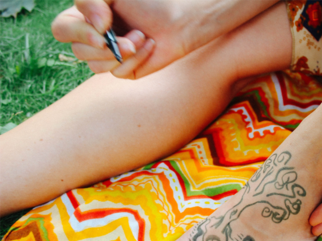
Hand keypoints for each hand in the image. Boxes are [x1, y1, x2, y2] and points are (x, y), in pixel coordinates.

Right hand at [51, 0, 258, 78]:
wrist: (180, 17)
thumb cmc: (147, 1)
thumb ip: (91, 1)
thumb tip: (97, 28)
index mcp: (84, 17)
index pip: (61, 30)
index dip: (78, 32)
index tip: (104, 26)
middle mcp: (93, 38)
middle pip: (78, 51)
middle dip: (104, 44)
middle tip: (127, 33)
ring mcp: (109, 56)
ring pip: (97, 66)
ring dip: (122, 52)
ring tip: (142, 36)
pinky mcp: (127, 70)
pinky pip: (119, 73)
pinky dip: (136, 59)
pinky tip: (149, 45)